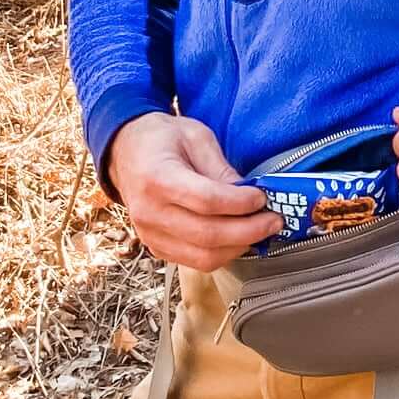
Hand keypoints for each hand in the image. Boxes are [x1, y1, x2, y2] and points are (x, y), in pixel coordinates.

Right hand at [108, 113, 279, 270]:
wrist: (125, 152)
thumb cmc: (161, 140)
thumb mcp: (195, 137)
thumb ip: (220, 167)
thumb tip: (249, 194)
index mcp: (158, 178)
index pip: (207, 201)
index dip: (240, 203)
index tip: (262, 197)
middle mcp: (150, 212)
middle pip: (208, 235)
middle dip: (249, 231)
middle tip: (273, 220)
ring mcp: (150, 234)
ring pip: (203, 257)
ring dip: (239, 246)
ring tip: (260, 230)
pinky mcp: (156, 247)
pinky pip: (194, 261)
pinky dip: (222, 253)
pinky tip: (238, 237)